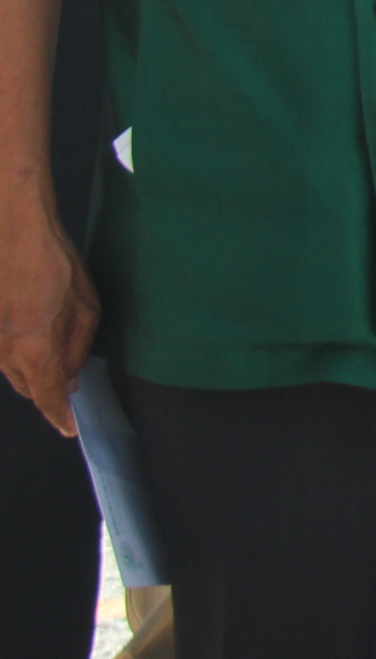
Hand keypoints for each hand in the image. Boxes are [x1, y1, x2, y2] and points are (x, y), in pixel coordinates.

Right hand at [0, 203, 94, 436]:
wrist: (12, 230)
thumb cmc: (54, 263)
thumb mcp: (84, 308)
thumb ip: (76, 348)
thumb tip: (69, 375)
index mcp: (35, 350)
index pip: (47, 398)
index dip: (58, 416)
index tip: (69, 427)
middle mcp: (4, 352)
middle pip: (27, 387)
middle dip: (48, 391)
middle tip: (69, 382)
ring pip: (12, 371)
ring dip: (32, 370)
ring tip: (54, 353)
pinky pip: (1, 352)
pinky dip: (17, 353)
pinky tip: (33, 335)